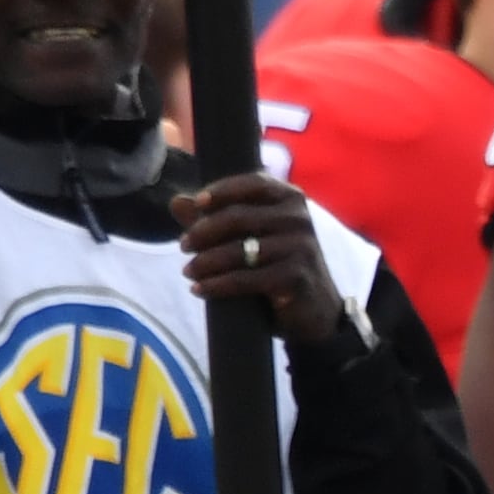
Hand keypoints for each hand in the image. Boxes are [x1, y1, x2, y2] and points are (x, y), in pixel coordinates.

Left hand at [179, 175, 346, 344]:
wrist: (316, 310)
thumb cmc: (279, 265)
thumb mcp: (253, 236)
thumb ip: (216, 218)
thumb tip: (177, 202)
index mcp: (291, 199)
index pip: (253, 183)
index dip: (222, 190)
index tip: (197, 203)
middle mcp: (299, 219)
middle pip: (239, 217)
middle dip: (204, 231)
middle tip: (184, 245)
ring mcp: (300, 248)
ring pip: (239, 251)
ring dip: (206, 262)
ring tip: (188, 271)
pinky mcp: (294, 278)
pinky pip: (245, 279)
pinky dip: (217, 285)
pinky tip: (199, 290)